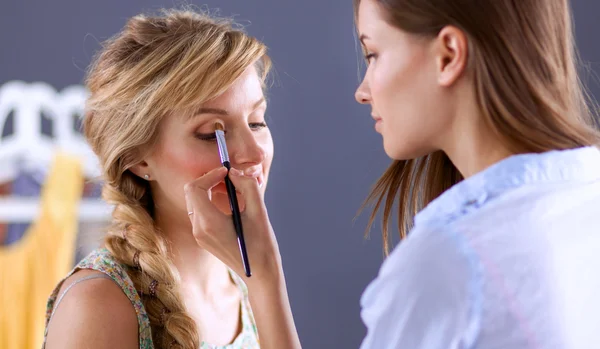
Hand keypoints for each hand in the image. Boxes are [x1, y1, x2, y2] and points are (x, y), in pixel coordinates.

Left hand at [184, 166, 281, 283]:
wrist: (260, 274)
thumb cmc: (262, 245)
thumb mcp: (258, 212)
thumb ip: (247, 186)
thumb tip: (234, 172)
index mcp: (209, 223)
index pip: (195, 188)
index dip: (210, 174)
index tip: (227, 171)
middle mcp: (199, 230)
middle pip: (192, 193)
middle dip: (209, 180)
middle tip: (230, 177)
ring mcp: (199, 235)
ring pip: (195, 201)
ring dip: (210, 189)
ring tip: (233, 188)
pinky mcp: (203, 238)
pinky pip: (200, 212)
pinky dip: (211, 201)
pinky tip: (230, 202)